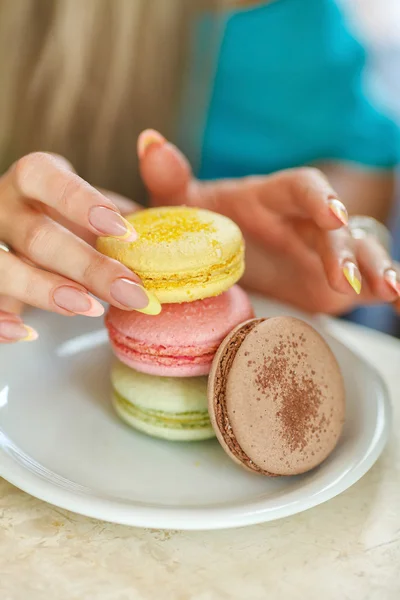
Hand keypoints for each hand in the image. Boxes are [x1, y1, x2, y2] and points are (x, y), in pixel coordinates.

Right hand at [0, 153, 153, 342]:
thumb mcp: (126, 203)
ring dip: (44, 291)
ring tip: (91, 309)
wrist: (59, 248)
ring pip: (4, 268)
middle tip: (131, 291)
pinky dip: (0, 322)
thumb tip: (156, 146)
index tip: (125, 231)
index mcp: (34, 178)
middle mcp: (5, 209)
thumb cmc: (93, 224)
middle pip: (35, 236)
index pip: (44, 178)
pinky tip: (26, 333)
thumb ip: (150, 181)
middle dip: (85, 266)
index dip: (80, 202)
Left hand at [138, 129, 399, 314]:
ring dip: (376, 268)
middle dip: (345, 250)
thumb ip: (170, 180)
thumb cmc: (203, 227)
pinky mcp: (332, 282)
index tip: (330, 217)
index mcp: (272, 197)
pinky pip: (365, 282)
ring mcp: (323, 252)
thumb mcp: (183, 208)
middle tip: (344, 278)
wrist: (217, 263)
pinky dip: (384, 290)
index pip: (302, 188)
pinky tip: (398, 300)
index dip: (319, 199)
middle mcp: (304, 221)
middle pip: (336, 227)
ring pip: (360, 252)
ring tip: (389, 289)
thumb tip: (149, 141)